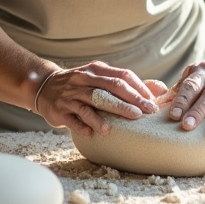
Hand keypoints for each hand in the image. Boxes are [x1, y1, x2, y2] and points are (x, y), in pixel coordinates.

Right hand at [34, 61, 161, 137]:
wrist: (44, 86)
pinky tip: (92, 134)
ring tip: (116, 127)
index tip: (152, 103)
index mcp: (97, 70)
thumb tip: (160, 89)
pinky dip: (82, 126)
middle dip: (128, 101)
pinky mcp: (60, 110)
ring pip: (91, 103)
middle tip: (143, 114)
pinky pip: (72, 119)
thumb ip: (128, 84)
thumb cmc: (81, 84)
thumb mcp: (100, 78)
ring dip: (105, 115)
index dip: (138, 89)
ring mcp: (71, 95)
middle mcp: (84, 80)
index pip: (122, 76)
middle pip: (110, 88)